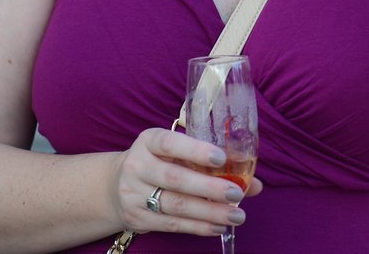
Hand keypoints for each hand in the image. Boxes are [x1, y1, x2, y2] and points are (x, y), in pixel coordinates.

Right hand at [112, 128, 262, 236]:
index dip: (195, 150)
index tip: (221, 158)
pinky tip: (217, 226)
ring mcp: (133, 193)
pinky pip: (170, 224)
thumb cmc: (159, 163)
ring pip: (175, 205)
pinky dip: (197, 227)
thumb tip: (255, 183)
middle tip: (237, 194)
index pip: (170, 142)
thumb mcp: (175, 153)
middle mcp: (137, 165)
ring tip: (235, 215)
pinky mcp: (136, 218)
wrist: (114, 186)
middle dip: (209, 188)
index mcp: (148, 141)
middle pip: (175, 178)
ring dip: (208, 212)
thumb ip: (211, 163)